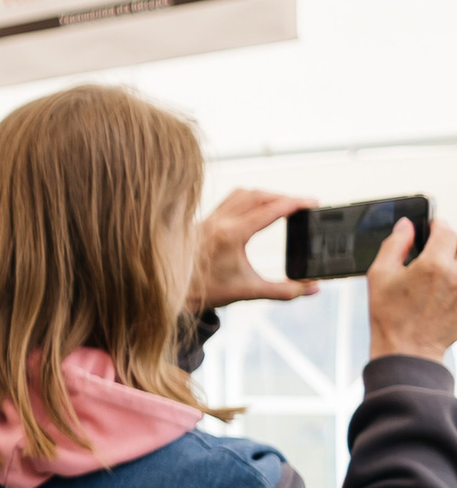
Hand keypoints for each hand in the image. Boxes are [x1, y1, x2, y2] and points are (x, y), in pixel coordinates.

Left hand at [190, 189, 319, 311]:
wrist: (173, 294)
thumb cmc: (208, 292)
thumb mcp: (250, 291)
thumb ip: (284, 291)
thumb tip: (313, 289)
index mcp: (231, 235)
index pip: (270, 210)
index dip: (295, 203)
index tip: (314, 202)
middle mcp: (219, 222)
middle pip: (258, 196)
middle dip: (283, 197)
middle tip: (302, 205)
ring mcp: (209, 219)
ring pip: (242, 193)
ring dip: (265, 195)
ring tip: (282, 204)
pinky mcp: (203, 220)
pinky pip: (229, 199)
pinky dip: (247, 198)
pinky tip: (256, 207)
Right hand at [369, 218, 456, 361]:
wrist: (408, 349)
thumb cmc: (391, 317)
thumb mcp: (379, 276)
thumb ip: (394, 245)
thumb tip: (405, 226)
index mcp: (433, 265)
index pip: (445, 230)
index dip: (436, 225)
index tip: (431, 227)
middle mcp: (456, 274)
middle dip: (446, 244)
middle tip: (431, 255)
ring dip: (453, 261)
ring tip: (440, 272)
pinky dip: (455, 279)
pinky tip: (444, 287)